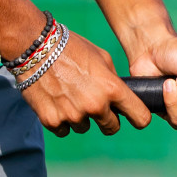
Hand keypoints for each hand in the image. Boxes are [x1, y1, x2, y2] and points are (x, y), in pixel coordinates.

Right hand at [19, 32, 152, 137]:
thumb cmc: (72, 48)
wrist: (36, 48)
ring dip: (81, 116)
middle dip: (107, 119)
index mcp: (111, 88)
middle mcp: (95, 106)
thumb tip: (121, 98)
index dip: (139, 117)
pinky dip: (61, 119)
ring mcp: (73, 116)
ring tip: (69, 94)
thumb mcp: (101, 57)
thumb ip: (114, 80)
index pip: (140, 117)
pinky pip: (64, 129)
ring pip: (85, 127)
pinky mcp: (52, 121)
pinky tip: (56, 100)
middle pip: (112, 128)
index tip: (134, 116)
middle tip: (95, 104)